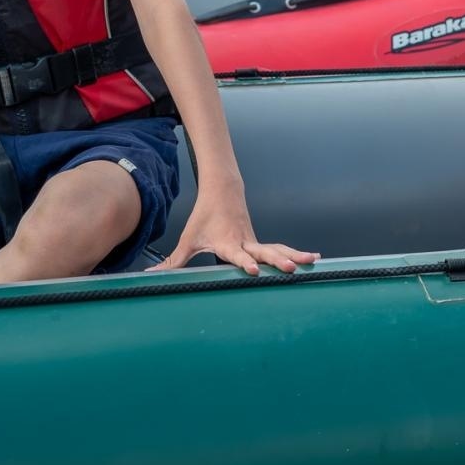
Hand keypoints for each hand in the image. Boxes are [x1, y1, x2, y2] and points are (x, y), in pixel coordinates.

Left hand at [149, 186, 318, 275]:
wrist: (222, 189)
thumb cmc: (204, 216)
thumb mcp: (188, 239)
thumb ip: (173, 262)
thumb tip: (151, 275)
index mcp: (228, 243)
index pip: (238, 255)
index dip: (245, 262)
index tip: (254, 270)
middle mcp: (245, 242)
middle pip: (264, 252)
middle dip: (278, 261)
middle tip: (290, 269)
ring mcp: (255, 239)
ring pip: (277, 248)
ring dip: (294, 255)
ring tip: (312, 262)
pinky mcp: (260, 240)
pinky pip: (280, 247)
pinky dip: (296, 252)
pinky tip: (312, 259)